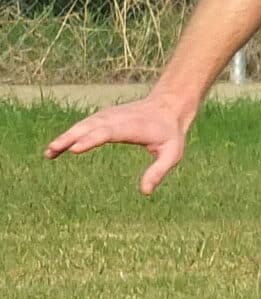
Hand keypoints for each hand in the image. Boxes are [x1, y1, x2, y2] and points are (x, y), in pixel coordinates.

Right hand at [45, 93, 191, 193]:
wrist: (168, 107)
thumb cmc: (170, 134)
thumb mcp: (172, 154)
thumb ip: (159, 171)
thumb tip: (145, 192)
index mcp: (133, 127)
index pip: (108, 132)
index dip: (92, 139)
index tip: (76, 149)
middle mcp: (116, 119)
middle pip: (90, 127)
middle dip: (70, 138)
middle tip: (53, 151)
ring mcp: (108, 116)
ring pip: (83, 126)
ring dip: (65, 137)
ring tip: (49, 152)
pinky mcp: (103, 118)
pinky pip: (84, 126)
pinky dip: (70, 135)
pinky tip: (57, 147)